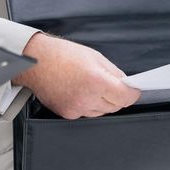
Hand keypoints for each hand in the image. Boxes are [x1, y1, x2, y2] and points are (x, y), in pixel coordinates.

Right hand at [13, 33, 140, 119]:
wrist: (36, 62)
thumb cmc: (62, 55)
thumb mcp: (95, 57)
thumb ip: (114, 73)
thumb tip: (126, 84)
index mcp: (96, 81)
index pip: (126, 97)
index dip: (133, 93)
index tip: (133, 90)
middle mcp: (87, 98)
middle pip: (116, 106)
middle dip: (118, 96)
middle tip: (110, 84)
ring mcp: (77, 108)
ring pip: (102, 112)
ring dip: (104, 102)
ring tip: (91, 86)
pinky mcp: (68, 114)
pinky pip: (88, 113)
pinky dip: (89, 105)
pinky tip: (80, 92)